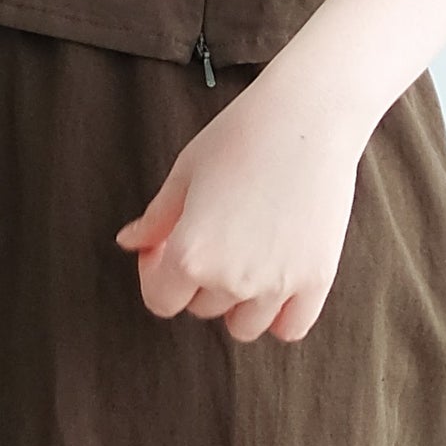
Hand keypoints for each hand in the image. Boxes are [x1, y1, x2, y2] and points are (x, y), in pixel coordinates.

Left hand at [116, 70, 366, 341]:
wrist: (309, 118)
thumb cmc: (241, 136)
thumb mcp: (185, 174)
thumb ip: (156, 218)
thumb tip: (129, 243)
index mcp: (191, 255)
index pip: (161, 301)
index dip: (156, 275)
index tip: (166, 248)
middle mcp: (233, 280)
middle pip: (203, 308)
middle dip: (198, 279)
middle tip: (212, 236)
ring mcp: (278, 285)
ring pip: (244, 326)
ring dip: (237, 301)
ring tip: (245, 257)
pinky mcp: (317, 280)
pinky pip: (290, 328)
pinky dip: (279, 315)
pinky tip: (276, 280)